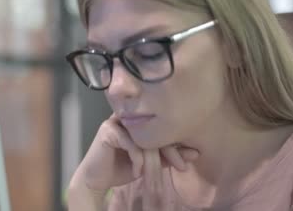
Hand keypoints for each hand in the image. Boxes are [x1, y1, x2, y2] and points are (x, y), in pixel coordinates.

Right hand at [68, 114, 199, 193]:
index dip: (179, 143)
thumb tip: (195, 153)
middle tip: (182, 166)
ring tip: (153, 173)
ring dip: (153, 159)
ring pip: (145, 138)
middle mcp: (130, 116)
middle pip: (158, 131)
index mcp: (141, 119)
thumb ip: (168, 156)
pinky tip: (137, 172)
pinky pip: (131, 144)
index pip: (165, 127)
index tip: (194, 155)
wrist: (98, 178)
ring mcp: (118, 121)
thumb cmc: (123, 166)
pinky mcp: (108, 130)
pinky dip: (137, 160)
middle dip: (172, 151)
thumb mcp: (150, 161)